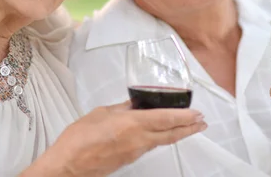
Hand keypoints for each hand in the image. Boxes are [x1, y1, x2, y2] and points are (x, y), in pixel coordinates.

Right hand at [37, 101, 206, 176]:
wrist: (69, 166)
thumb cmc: (79, 139)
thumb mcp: (101, 113)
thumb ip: (121, 108)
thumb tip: (134, 104)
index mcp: (132, 124)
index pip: (166, 118)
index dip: (184, 116)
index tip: (198, 114)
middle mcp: (138, 140)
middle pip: (170, 134)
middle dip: (188, 128)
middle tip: (202, 123)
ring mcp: (135, 152)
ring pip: (162, 141)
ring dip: (176, 133)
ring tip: (187, 127)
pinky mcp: (129, 160)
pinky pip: (149, 147)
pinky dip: (160, 139)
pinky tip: (160, 135)